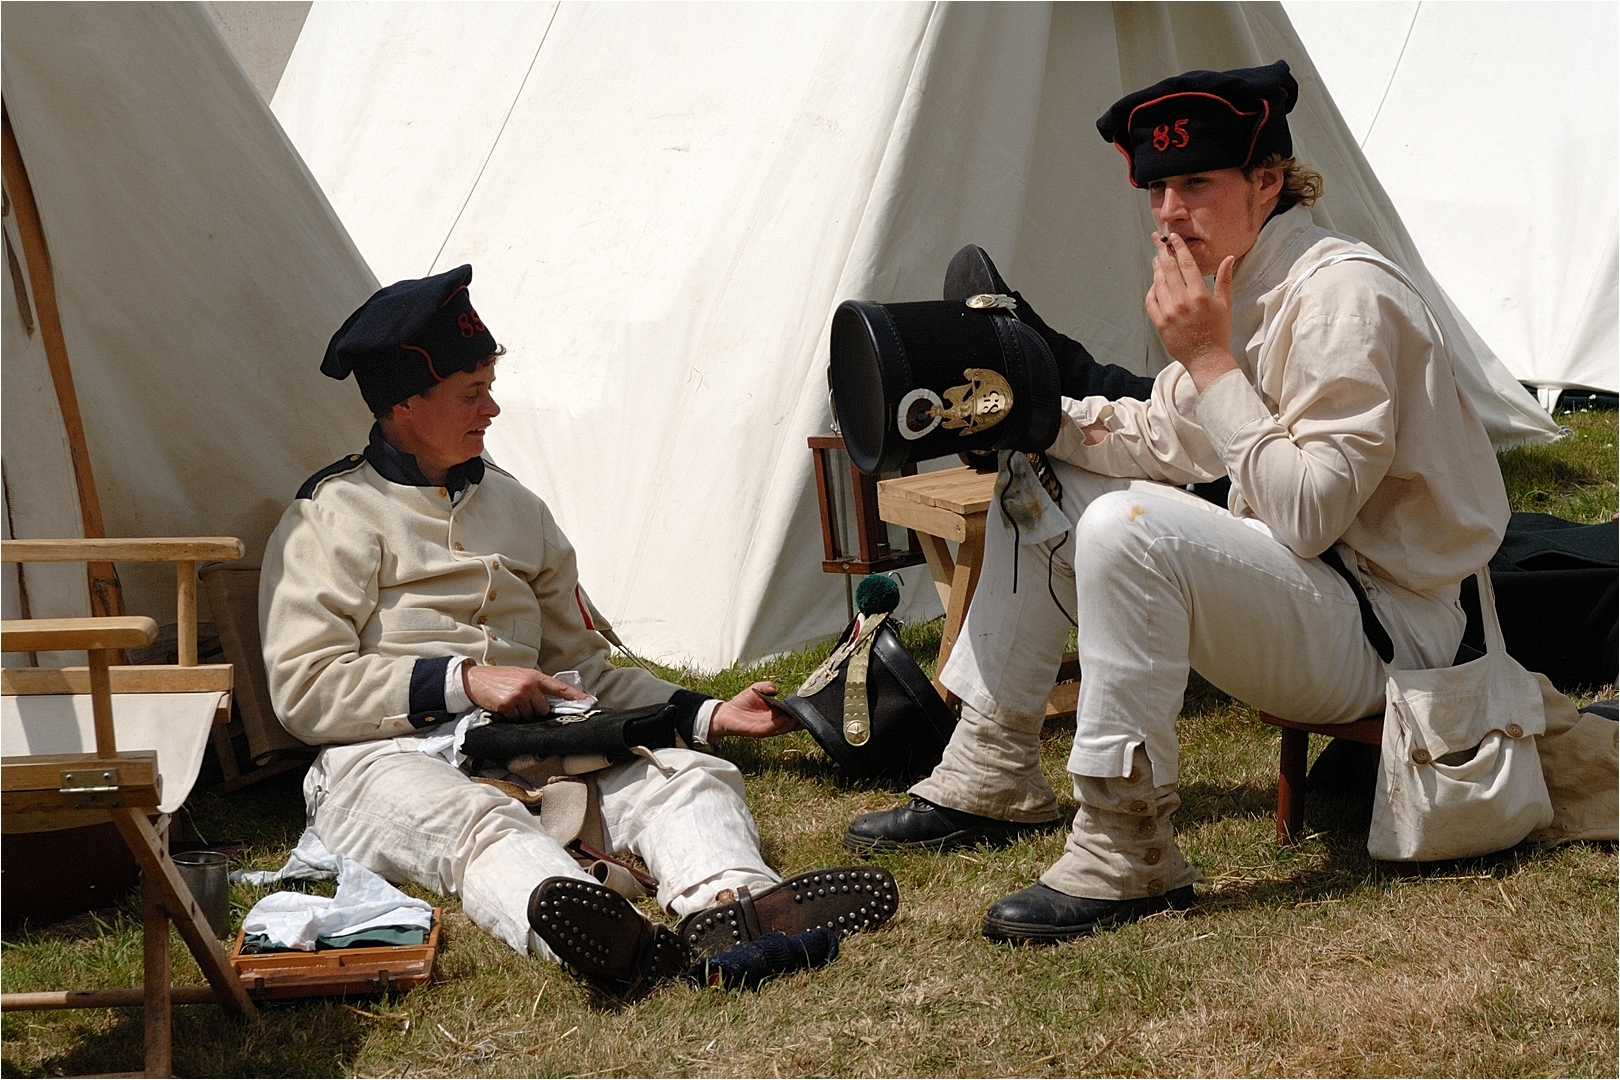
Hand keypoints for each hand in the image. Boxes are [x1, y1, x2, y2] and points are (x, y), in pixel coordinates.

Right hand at [462, 664, 589, 719]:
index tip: (589, 702)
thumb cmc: (498, 679)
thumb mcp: (519, 676)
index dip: (576, 696)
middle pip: (544, 709)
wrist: (474, 680)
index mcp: (534, 676)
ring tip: (510, 703)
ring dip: (521, 714)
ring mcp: (519, 694)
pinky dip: (510, 717)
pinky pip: (517, 720)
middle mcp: (529, 684)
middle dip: (534, 710)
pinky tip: (503, 707)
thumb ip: (535, 686)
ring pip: (531, 716)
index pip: (559, 687)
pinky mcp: (509, 704)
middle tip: (520, 703)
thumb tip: (549, 702)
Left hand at [709, 680, 800, 738]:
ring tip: (800, 715)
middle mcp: (774, 721)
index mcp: (776, 712)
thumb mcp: (756, 688)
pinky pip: (773, 728)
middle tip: (810, 712)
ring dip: (793, 721)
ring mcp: (768, 727)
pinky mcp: (760, 731)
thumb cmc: (742, 702)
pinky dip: (780, 723)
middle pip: (792, 722)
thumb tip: (776, 690)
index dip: (800, 710)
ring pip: (785, 726)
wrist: (727, 712)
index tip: (809, 705)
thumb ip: (766, 686)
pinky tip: (786, 717)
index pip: (792, 713)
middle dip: (801, 718)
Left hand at [1144, 232, 1239, 391]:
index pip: (1186, 264)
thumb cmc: (1218, 331)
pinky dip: (1152, 289)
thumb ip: (1224, 279)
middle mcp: (1182, 301)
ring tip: (1157, 258)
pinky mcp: (1159, 323)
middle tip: (1157, 239)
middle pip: (1168, 269)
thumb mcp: (1225, 304)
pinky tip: (1155, 282)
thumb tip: (1229, 257)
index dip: (1178, 248)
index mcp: (1200, 295)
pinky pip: (1151, 301)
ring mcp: (1168, 312)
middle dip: (1162, 251)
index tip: (1172, 237)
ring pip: (1158, 283)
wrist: (1206, 358)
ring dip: (1157, 268)